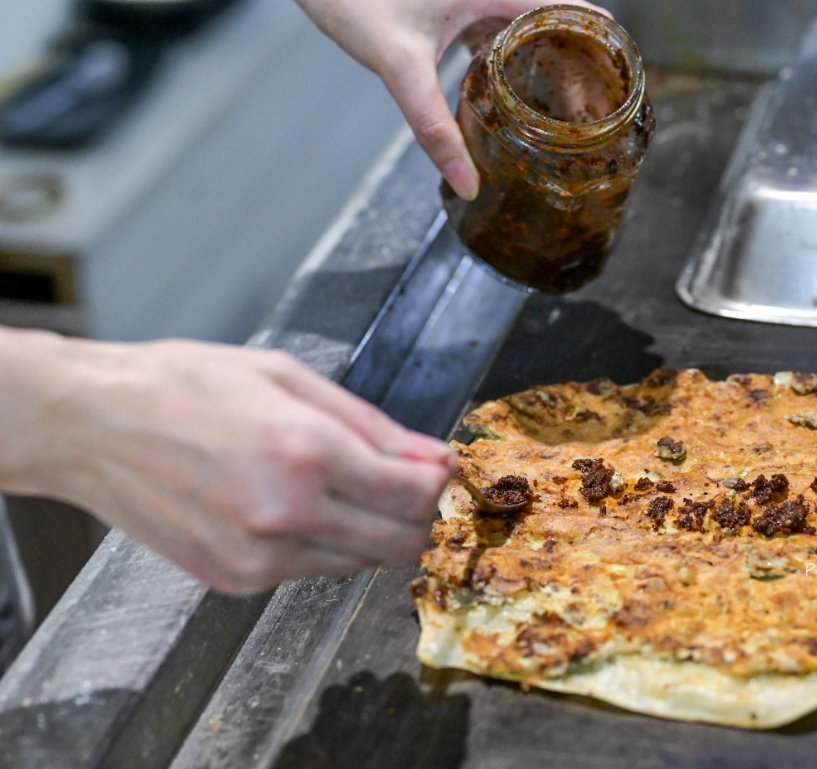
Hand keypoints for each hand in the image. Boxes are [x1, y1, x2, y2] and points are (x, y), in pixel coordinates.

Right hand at [0, 329, 455, 594]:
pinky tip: (296, 505)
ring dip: (372, 529)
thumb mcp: (290, 379)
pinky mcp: (236, 581)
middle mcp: (287, 516)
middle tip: (406, 482)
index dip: (440, 480)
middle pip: (401, 541)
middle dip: (419, 513)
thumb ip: (374, 426)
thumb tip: (436, 459)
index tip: (439, 465)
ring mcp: (260, 558)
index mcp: (307, 454)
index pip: (416, 494)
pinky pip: (313, 571)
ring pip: (361, 562)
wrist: (93, 426)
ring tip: (339, 485)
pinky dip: (325, 543)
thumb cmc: (186, 385)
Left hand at [294, 0, 607, 199]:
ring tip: (561, 99)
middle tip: (591, 100)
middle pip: (545, 17)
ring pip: (519, 24)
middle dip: (571, 55)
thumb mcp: (398, 67)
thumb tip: (466, 182)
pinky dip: (506, 56)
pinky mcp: (448, 2)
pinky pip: (492, 28)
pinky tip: (507, 88)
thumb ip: (432, 128)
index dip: (594, 31)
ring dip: (540, 56)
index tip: (620, 63)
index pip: (560, 3)